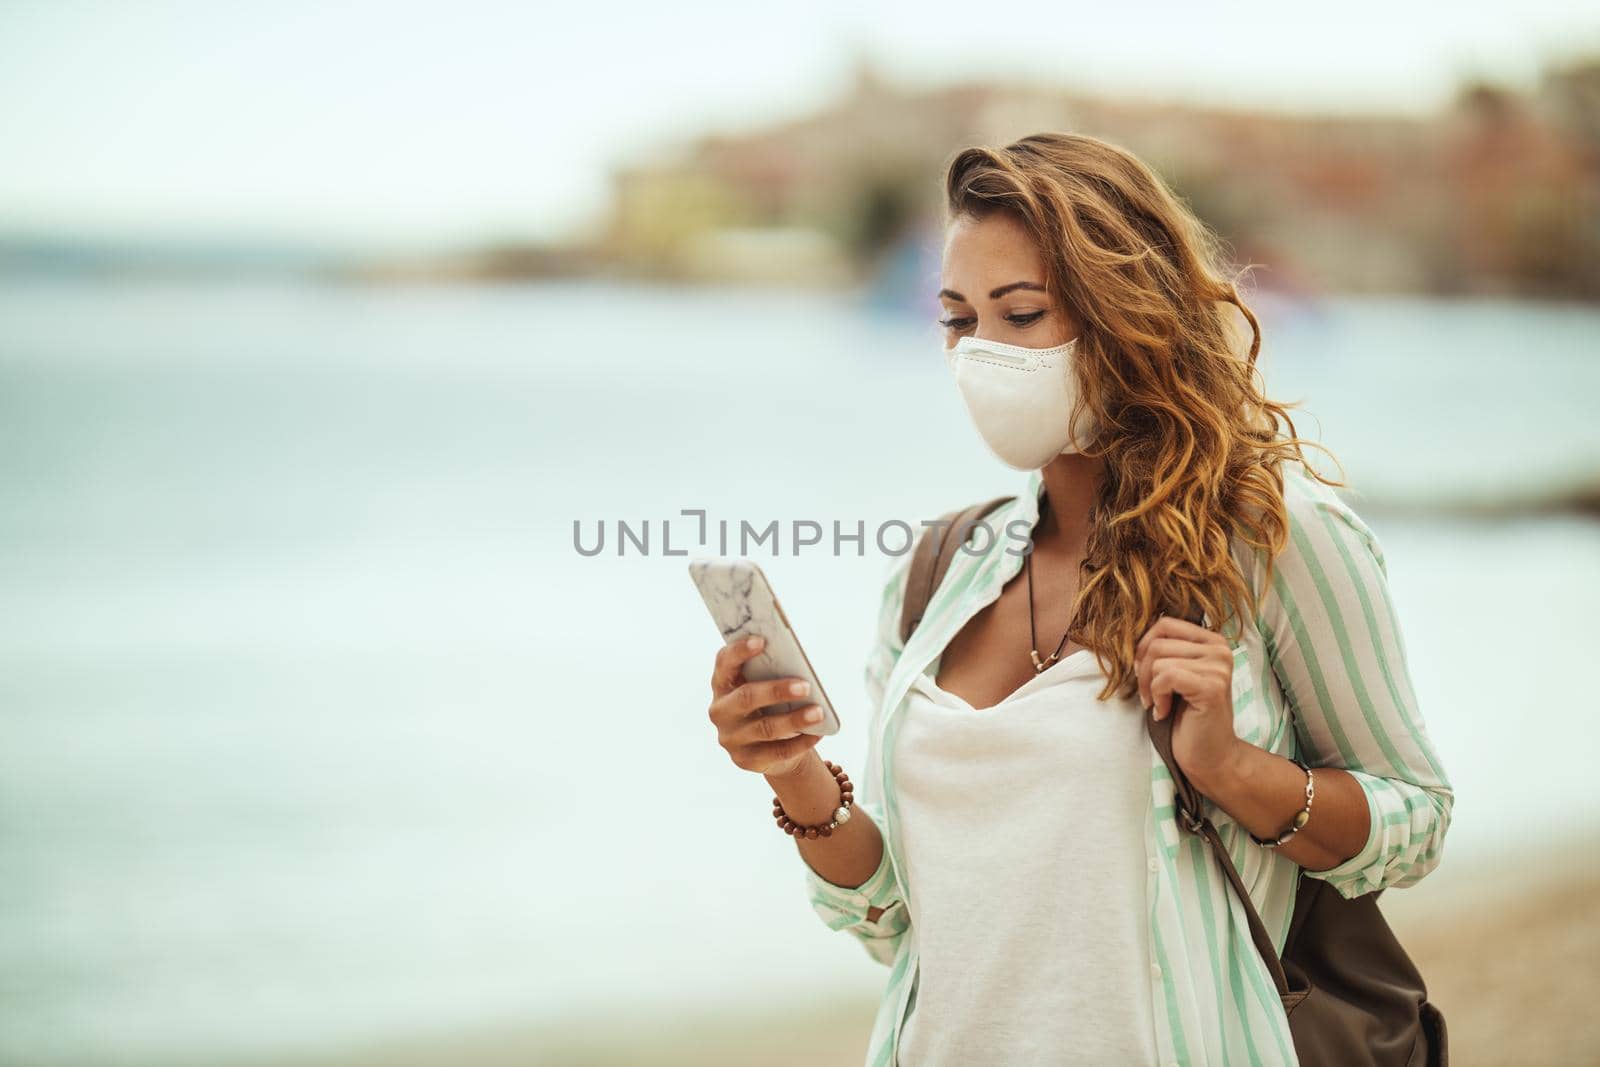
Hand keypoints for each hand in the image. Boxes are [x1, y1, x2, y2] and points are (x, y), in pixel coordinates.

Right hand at [708, 634, 825, 778]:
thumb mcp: (766, 687)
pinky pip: (776, 752)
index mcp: (723, 684)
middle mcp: (721, 711)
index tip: (762, 640)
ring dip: (794, 719)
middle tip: (806, 686)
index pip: (724, 662)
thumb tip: (799, 666)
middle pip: (746, 697)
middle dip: (776, 690)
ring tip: (818, 712)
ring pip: (764, 728)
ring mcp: (731, 738)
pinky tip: (817, 733)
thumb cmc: (770, 706)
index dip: (740, 650)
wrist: (769, 749)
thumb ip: (772, 674)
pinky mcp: (745, 760)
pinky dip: (800, 742)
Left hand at [1135, 614, 1239, 791]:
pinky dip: (1157, 696)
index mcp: (1213, 641)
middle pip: (1157, 642)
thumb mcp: (1175, 675)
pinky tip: (1164, 712)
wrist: (1210, 757)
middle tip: (1147, 696)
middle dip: (1142, 671)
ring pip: (1158, 660)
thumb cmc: (1187, 717)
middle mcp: (1220, 649)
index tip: (1143, 674)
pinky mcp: (1213, 687)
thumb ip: (1165, 651)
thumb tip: (1130, 632)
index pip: (1165, 623)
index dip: (1143, 647)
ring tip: (1159, 705)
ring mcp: (1219, 667)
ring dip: (1149, 687)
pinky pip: (1166, 677)